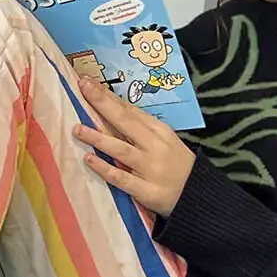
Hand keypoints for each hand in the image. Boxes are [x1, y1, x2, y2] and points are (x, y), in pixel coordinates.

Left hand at [74, 76, 194, 215]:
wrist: (199, 195)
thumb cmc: (176, 164)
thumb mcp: (164, 140)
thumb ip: (140, 128)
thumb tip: (109, 110)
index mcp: (159, 130)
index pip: (130, 110)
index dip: (108, 96)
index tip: (87, 82)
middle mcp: (154, 146)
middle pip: (125, 122)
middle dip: (103, 104)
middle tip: (82, 89)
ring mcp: (150, 168)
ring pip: (121, 149)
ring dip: (98, 138)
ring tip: (77, 129)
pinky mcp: (147, 191)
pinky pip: (122, 178)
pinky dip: (105, 169)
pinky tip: (89, 159)